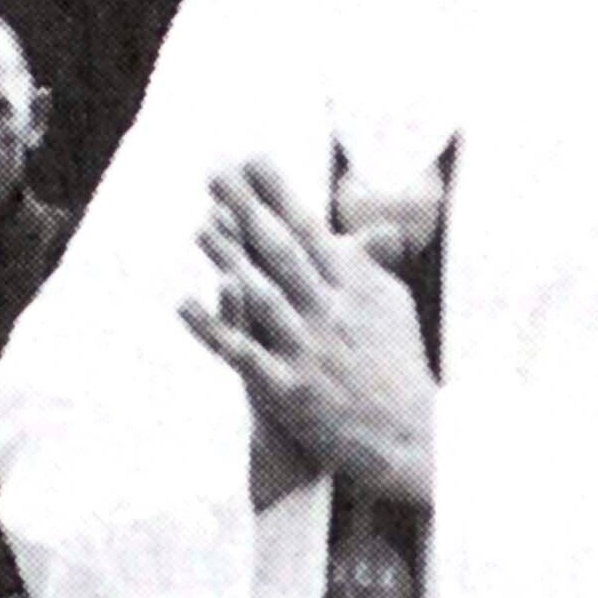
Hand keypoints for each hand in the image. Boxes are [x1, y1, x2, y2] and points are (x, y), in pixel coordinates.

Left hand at [180, 158, 437, 507]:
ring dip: (228, 260)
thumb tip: (354, 232)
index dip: (280, 193)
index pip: (312, 231)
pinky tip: (184, 303)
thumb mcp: (393, 307)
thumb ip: (368, 266)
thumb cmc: (399, 369)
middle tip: (216, 173)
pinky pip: (244, 353)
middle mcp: (331, 312)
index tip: (252, 157)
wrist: (413, 439)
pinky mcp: (290, 390)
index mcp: (355, 288)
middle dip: (248, 209)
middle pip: (283, 252)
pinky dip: (214, 328)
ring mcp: (309, 350)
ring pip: (262, 296)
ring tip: (200, 226)